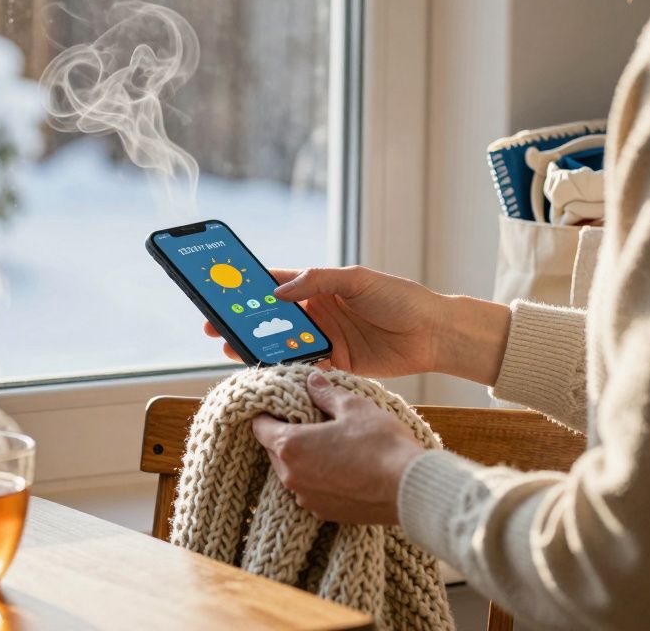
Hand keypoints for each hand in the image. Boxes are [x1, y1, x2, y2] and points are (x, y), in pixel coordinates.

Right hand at [203, 266, 510, 383]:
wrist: (434, 334)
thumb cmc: (400, 298)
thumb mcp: (357, 279)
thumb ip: (318, 281)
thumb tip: (279, 291)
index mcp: (320, 287)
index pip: (275, 286)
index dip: (248, 290)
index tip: (221, 294)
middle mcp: (318, 313)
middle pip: (272, 318)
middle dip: (244, 323)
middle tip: (216, 328)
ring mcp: (325, 339)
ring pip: (283, 344)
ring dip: (258, 348)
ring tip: (232, 350)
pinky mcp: (336, 364)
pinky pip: (303, 367)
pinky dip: (285, 369)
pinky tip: (266, 371)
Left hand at [251, 372, 425, 524]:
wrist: (408, 489)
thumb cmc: (380, 444)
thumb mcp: (353, 407)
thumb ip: (325, 393)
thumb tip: (312, 379)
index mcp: (291, 446)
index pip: (260, 427)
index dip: (268, 414)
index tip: (280, 407)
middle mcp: (291, 476)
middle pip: (275, 450)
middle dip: (287, 435)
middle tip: (310, 422)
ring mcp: (307, 498)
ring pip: (293, 472)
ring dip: (303, 459)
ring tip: (329, 445)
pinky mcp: (325, 513)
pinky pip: (310, 490)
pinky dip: (318, 479)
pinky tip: (342, 468)